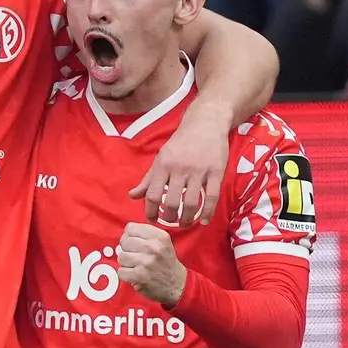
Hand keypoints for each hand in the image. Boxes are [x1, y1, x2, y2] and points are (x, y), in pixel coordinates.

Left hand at [116, 223, 186, 307]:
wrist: (177, 286)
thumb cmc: (167, 263)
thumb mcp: (163, 243)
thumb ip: (146, 235)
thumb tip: (125, 234)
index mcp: (159, 236)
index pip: (131, 228)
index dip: (129, 236)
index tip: (134, 242)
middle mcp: (153, 247)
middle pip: (124, 242)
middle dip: (127, 250)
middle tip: (135, 256)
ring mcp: (145, 262)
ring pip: (121, 257)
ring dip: (126, 263)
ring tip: (135, 266)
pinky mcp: (139, 276)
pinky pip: (121, 271)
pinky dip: (126, 275)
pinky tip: (134, 275)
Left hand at [132, 103, 228, 226]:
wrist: (205, 123)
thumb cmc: (181, 143)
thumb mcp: (161, 158)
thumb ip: (148, 179)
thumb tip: (132, 196)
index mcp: (163, 165)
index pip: (151, 194)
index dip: (150, 211)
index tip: (152, 219)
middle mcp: (179, 169)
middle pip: (170, 201)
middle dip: (168, 218)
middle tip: (170, 222)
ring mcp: (199, 171)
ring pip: (191, 202)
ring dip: (187, 219)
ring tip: (185, 223)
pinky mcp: (216, 172)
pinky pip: (212, 197)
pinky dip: (208, 212)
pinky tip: (204, 221)